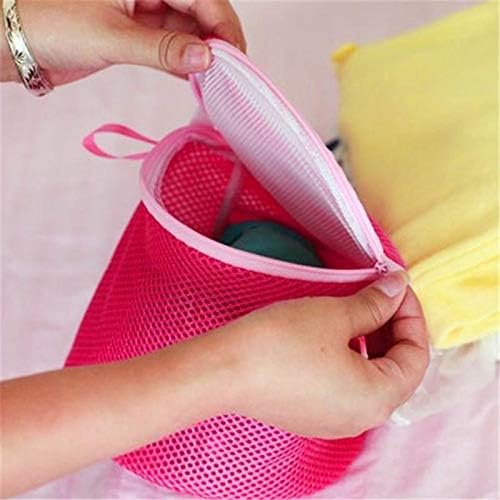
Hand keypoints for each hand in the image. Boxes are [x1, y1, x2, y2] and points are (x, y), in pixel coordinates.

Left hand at [1, 0, 245, 84]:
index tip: (235, 55)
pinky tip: (196, 78)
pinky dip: (184, 62)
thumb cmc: (49, 24)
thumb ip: (163, 49)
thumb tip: (207, 59)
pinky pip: (170, 45)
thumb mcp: (112, 37)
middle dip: (216, 39)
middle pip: (198, 9)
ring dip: (202, 54)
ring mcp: (142, 11)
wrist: (14, 44)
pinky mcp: (135, 33)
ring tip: (217, 80)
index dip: (221, 24)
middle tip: (230, 71)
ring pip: (186, 29)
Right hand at [225, 271, 428, 437]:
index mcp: (378, 399)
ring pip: (371, 377)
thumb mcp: (334, 315)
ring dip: (371, 341)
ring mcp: (335, 421)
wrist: (223, 370)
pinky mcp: (312, 414)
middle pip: (397, 370)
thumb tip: (398, 288)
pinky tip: (334, 334)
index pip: (416, 356)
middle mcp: (362, 418)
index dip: (412, 315)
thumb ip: (375, 303)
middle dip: (392, 328)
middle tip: (378, 294)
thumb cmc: (281, 343)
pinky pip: (347, 386)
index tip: (396, 286)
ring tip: (357, 310)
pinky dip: (351, 357)